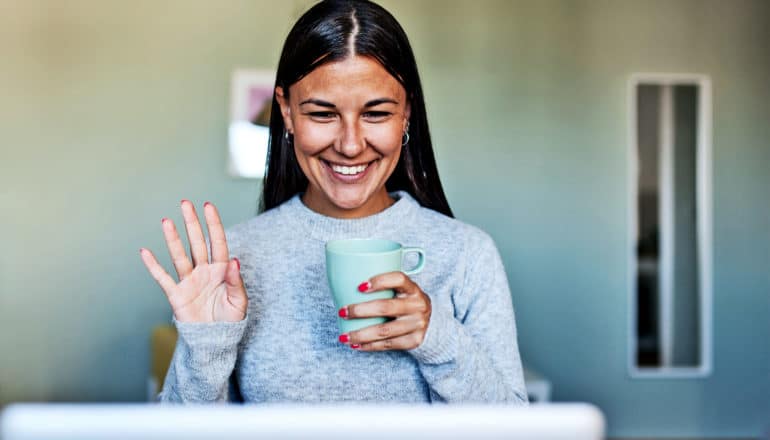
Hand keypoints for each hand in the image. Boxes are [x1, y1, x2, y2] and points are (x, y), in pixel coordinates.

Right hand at [139, 200, 247, 322]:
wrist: (215, 340)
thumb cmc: (229, 320)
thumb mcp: (239, 302)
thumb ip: (236, 282)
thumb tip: (235, 261)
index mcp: (221, 270)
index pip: (217, 242)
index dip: (213, 224)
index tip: (208, 206)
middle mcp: (204, 271)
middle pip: (197, 243)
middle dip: (191, 223)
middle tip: (185, 203)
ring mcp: (189, 281)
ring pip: (180, 256)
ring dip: (173, 239)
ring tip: (166, 221)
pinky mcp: (177, 295)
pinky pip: (163, 278)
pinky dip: (153, 266)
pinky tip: (145, 252)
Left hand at [339, 272, 430, 350]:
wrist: (430, 322)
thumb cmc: (405, 302)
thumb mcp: (401, 291)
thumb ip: (383, 288)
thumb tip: (345, 286)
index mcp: (412, 289)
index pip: (398, 279)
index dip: (380, 281)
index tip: (359, 287)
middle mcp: (418, 305)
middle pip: (386, 307)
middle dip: (360, 311)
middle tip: (342, 312)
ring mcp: (417, 324)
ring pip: (384, 331)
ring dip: (360, 334)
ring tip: (343, 336)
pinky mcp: (414, 341)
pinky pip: (388, 344)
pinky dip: (369, 346)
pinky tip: (356, 345)